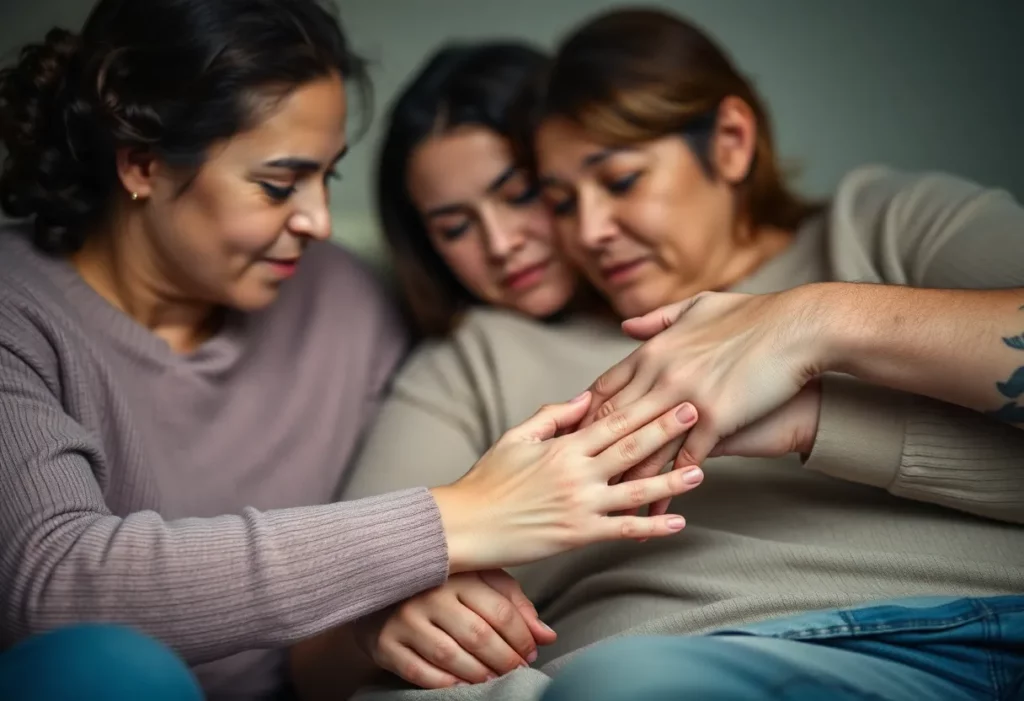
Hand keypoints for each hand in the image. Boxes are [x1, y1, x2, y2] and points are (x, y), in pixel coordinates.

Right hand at [357, 571, 553, 688]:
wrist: (378, 584)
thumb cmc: (439, 581)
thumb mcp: (479, 578)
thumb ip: (513, 601)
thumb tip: (547, 635)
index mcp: (456, 574)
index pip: (501, 612)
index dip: (522, 637)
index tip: (531, 650)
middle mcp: (429, 595)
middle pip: (479, 636)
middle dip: (505, 659)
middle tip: (517, 668)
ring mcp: (404, 620)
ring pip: (451, 658)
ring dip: (480, 675)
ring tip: (494, 678)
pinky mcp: (385, 643)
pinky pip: (421, 673)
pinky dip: (446, 684)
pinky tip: (463, 684)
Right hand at [430, 390, 703, 571]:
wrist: (466, 524)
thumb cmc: (487, 480)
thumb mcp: (515, 438)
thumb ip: (552, 417)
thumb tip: (584, 399)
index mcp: (564, 447)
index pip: (613, 421)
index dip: (647, 407)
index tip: (672, 392)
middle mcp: (577, 474)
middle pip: (631, 449)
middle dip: (666, 431)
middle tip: (699, 413)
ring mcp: (581, 505)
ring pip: (635, 491)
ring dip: (670, 481)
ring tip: (701, 472)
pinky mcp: (579, 535)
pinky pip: (622, 530)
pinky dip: (651, 526)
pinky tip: (677, 522)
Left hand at [579, 289, 824, 514]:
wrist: (799, 328)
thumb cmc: (753, 315)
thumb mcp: (698, 307)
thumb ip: (658, 320)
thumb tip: (626, 327)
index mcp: (654, 350)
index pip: (606, 388)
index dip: (587, 415)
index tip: (575, 437)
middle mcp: (662, 374)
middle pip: (615, 420)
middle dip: (594, 452)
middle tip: (575, 479)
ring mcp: (686, 398)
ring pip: (644, 446)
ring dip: (625, 478)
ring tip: (608, 504)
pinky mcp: (716, 419)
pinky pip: (684, 461)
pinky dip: (668, 488)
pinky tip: (656, 510)